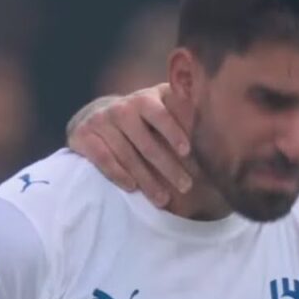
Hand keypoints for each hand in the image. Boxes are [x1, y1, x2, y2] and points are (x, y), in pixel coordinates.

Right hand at [68, 84, 192, 207]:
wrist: (98, 115)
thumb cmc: (143, 118)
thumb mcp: (162, 108)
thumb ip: (183, 111)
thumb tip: (215, 120)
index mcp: (146, 99)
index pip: (160, 115)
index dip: (173, 132)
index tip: (187, 151)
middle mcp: (121, 107)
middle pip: (146, 143)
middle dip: (168, 167)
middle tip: (186, 186)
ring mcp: (100, 121)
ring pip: (127, 156)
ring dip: (147, 180)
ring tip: (164, 199)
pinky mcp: (82, 136)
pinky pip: (103, 159)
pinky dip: (118, 175)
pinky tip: (132, 188)